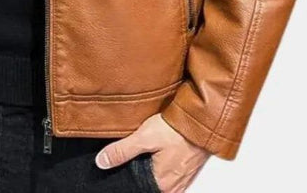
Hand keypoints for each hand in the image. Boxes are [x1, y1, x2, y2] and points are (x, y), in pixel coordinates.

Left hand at [95, 113, 209, 191]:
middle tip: (135, 156)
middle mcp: (173, 186)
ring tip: (146, 153)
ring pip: (159, 178)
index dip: (126, 176)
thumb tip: (102, 162)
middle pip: (148, 183)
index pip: (136, 187)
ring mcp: (182, 178)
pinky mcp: (188, 168)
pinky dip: (162, 164)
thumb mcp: (144, 137)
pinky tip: (159, 152)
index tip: (121, 167)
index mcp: (161, 184)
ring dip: (151, 167)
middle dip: (139, 171)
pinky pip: (170, 172)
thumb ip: (122, 151)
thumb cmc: (177, 129)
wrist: (203, 120)